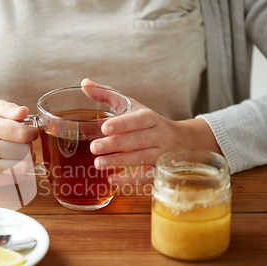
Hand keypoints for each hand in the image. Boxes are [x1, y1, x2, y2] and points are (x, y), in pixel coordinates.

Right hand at [0, 100, 37, 185]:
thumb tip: (24, 111)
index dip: (32, 133)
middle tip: (23, 141)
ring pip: (23, 167)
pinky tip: (15, 161)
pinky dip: (22, 170)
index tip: (31, 131)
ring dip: (28, 159)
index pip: (21, 134)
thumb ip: (9, 108)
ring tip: (22, 152)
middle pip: (24, 151)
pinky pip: (18, 178)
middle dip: (28, 145)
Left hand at [82, 79, 221, 184]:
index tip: (104, 127)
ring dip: (119, 162)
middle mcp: (158, 136)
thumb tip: (84, 83)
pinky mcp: (160, 171)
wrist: (182, 140)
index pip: (139, 120)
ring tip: (98, 164)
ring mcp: (161, 155)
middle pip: (138, 140)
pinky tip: (112, 180)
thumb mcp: (131, 106)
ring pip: (142, 158)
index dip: (123, 124)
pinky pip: (147, 177)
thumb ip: (107, 94)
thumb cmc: (148, 122)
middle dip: (115, 145)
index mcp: (150, 118)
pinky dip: (130, 180)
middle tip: (94, 148)